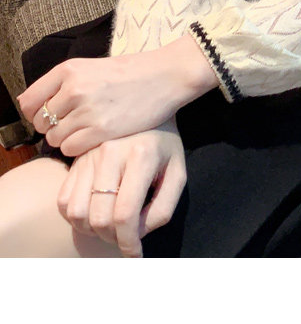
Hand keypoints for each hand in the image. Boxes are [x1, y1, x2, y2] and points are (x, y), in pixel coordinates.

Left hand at [17, 35, 217, 156]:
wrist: (166, 75)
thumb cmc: (132, 72)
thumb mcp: (94, 67)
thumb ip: (67, 84)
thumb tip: (40, 108)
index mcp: (69, 70)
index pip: (28, 101)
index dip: (36, 112)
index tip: (51, 114)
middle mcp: (74, 88)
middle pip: (41, 122)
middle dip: (53, 127)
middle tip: (74, 124)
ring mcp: (87, 110)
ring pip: (54, 138)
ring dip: (67, 139)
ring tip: (88, 130)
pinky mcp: (101, 129)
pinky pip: (70, 149)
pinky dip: (79, 147)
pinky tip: (95, 137)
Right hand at [56, 117, 186, 257]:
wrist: (147, 107)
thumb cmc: (165, 143)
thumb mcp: (177, 172)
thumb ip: (163, 207)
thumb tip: (136, 235)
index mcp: (141, 155)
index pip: (125, 213)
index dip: (128, 242)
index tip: (134, 254)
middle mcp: (110, 153)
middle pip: (98, 217)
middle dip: (112, 238)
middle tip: (124, 238)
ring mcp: (89, 154)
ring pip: (76, 212)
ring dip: (91, 230)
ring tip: (109, 226)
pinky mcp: (76, 158)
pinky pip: (63, 199)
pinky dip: (74, 216)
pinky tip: (93, 213)